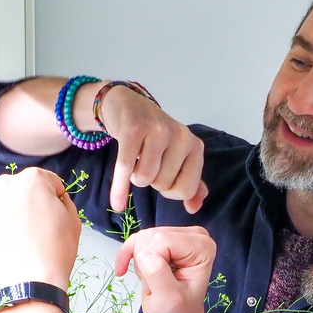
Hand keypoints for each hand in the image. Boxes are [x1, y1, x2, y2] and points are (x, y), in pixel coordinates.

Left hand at [0, 168, 82, 289]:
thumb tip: (54, 199)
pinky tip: (9, 246)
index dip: (55, 200)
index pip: (49, 182)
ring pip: (5, 205)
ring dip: (13, 216)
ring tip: (23, 240)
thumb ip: (63, 200)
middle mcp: (5, 186)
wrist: (30, 284)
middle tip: (38, 229)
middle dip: (30, 204)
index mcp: (32, 179)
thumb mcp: (73, 220)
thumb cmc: (54, 253)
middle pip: (23, 190)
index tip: (54, 216)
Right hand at [99, 86, 209, 214]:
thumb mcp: (178, 156)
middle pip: (162, 185)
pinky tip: (117, 204)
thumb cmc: (155, 136)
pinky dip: (119, 189)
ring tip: (136, 161)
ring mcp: (157, 130)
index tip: (163, 177)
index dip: (170, 191)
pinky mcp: (133, 129)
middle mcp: (180, 136)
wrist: (128, 105)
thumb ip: (190, 182)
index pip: (186, 189)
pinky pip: (125, 168)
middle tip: (147, 163)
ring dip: (135, 177)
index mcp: (194, 145)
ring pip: (144, 178)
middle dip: (151, 181)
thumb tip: (194, 208)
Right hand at [115, 227, 216, 312]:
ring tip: (151, 282)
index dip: (152, 263)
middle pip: (151, 236)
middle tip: (154, 285)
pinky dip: (126, 255)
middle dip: (144, 263)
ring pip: (141, 238)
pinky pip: (135, 239)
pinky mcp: (162, 239)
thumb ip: (158, 275)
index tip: (159, 285)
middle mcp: (193, 236)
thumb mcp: (169, 299)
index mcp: (202, 247)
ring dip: (139, 263)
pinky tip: (122, 270)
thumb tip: (144, 253)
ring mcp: (177, 236)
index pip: (163, 240)